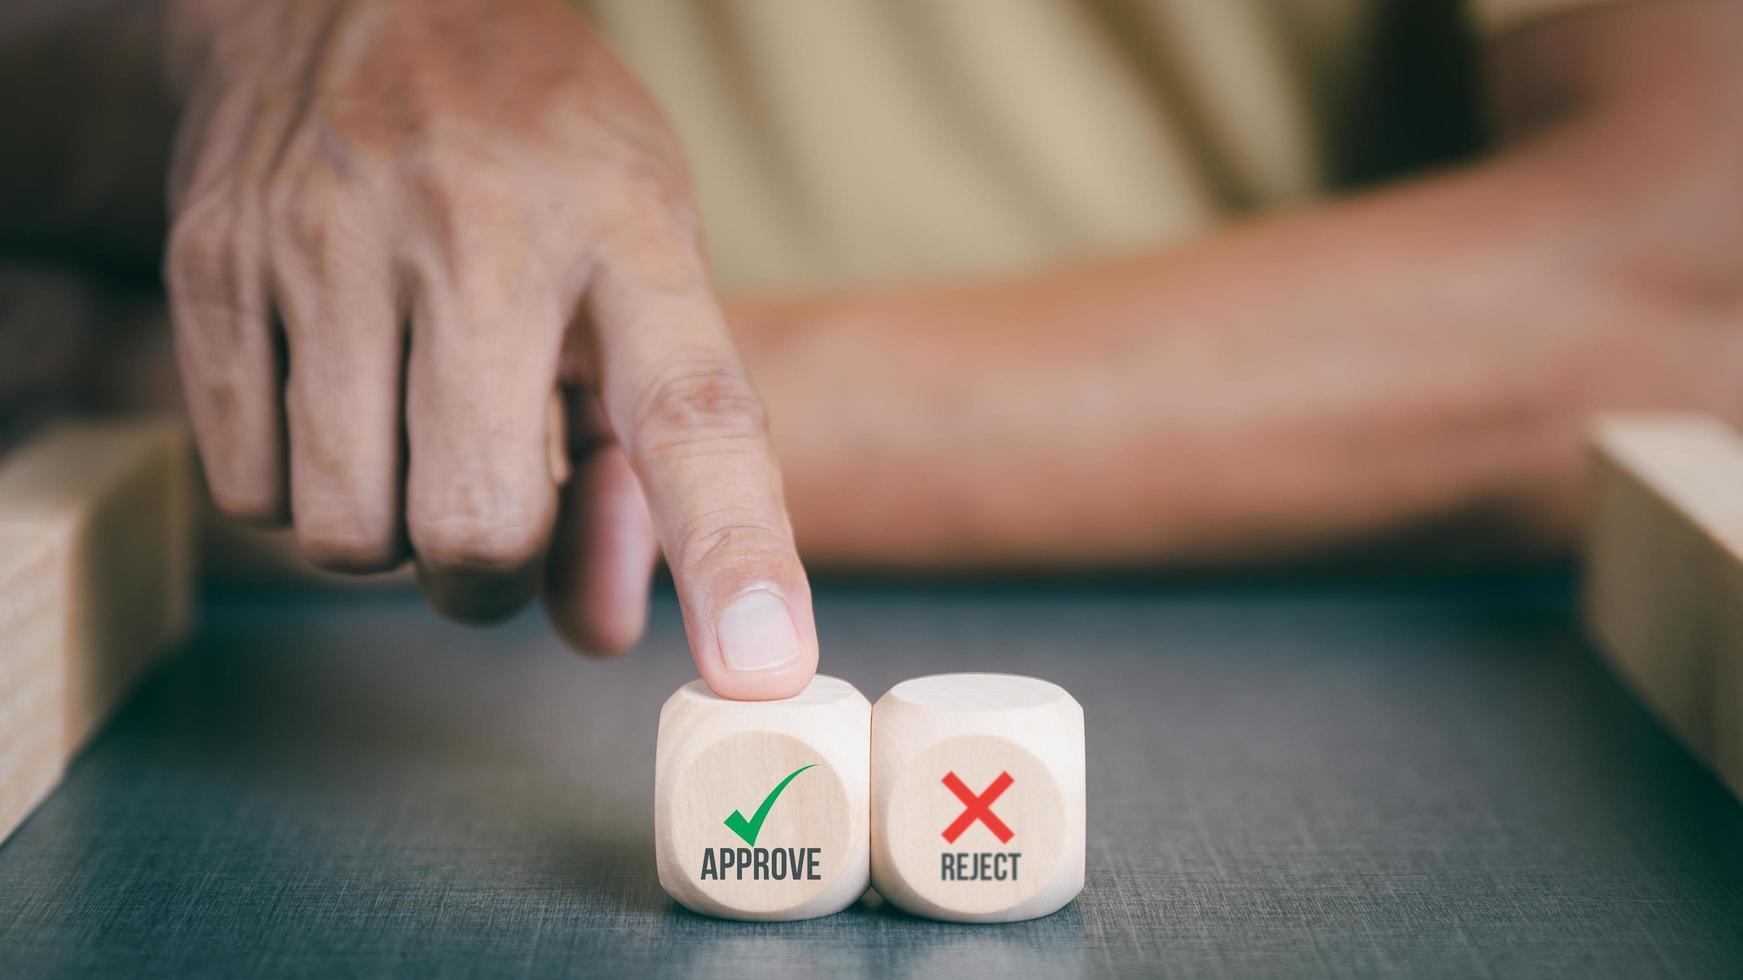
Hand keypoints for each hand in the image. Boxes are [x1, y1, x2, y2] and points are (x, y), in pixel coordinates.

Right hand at [162, 0, 815, 698]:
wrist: (357, 0)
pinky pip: (249, 492)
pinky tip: (334, 405)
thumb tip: (600, 632)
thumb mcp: (639, 277)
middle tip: (496, 512)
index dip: (733, 557)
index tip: (762, 673)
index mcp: (626, 233)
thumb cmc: (539, 166)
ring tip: (413, 437)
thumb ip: (640, 465)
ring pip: (348, 534)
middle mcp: (477, 233)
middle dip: (490, 575)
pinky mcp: (215, 263)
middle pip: (477, 527)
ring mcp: (327, 243)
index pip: (695, 416)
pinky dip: (299, 493)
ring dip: (391, 539)